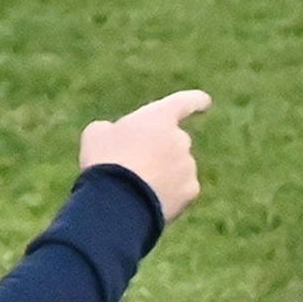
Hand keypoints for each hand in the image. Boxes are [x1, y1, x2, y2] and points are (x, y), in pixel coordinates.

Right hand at [79, 89, 209, 221]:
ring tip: (135, 188)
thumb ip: (112, 129)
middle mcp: (180, 138)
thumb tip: (113, 135)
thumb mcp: (96, 135)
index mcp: (159, 117)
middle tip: (132, 167)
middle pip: (173, 142)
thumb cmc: (106, 160)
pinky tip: (147, 201)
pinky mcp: (191, 191)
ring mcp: (188, 165)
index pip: (184, 102)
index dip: (194, 101)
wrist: (120, 201)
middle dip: (159, 152)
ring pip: (177, 168)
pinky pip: (180, 190)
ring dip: (161, 175)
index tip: (205, 102)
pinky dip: (167, 195)